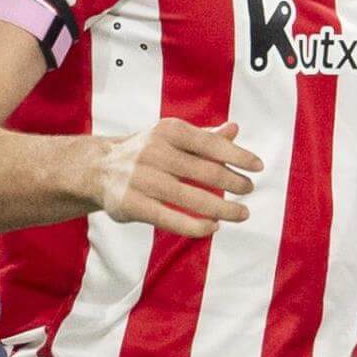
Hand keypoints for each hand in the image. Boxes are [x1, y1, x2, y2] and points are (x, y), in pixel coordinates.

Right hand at [94, 119, 261, 235]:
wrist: (98, 168)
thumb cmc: (146, 152)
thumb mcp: (172, 137)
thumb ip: (204, 137)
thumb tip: (235, 129)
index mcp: (168, 130)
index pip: (210, 143)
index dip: (237, 155)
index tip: (258, 167)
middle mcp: (153, 151)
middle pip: (204, 171)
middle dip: (233, 182)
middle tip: (249, 190)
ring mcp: (141, 178)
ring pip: (191, 197)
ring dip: (222, 208)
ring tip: (241, 213)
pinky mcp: (131, 204)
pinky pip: (170, 218)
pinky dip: (195, 225)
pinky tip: (214, 227)